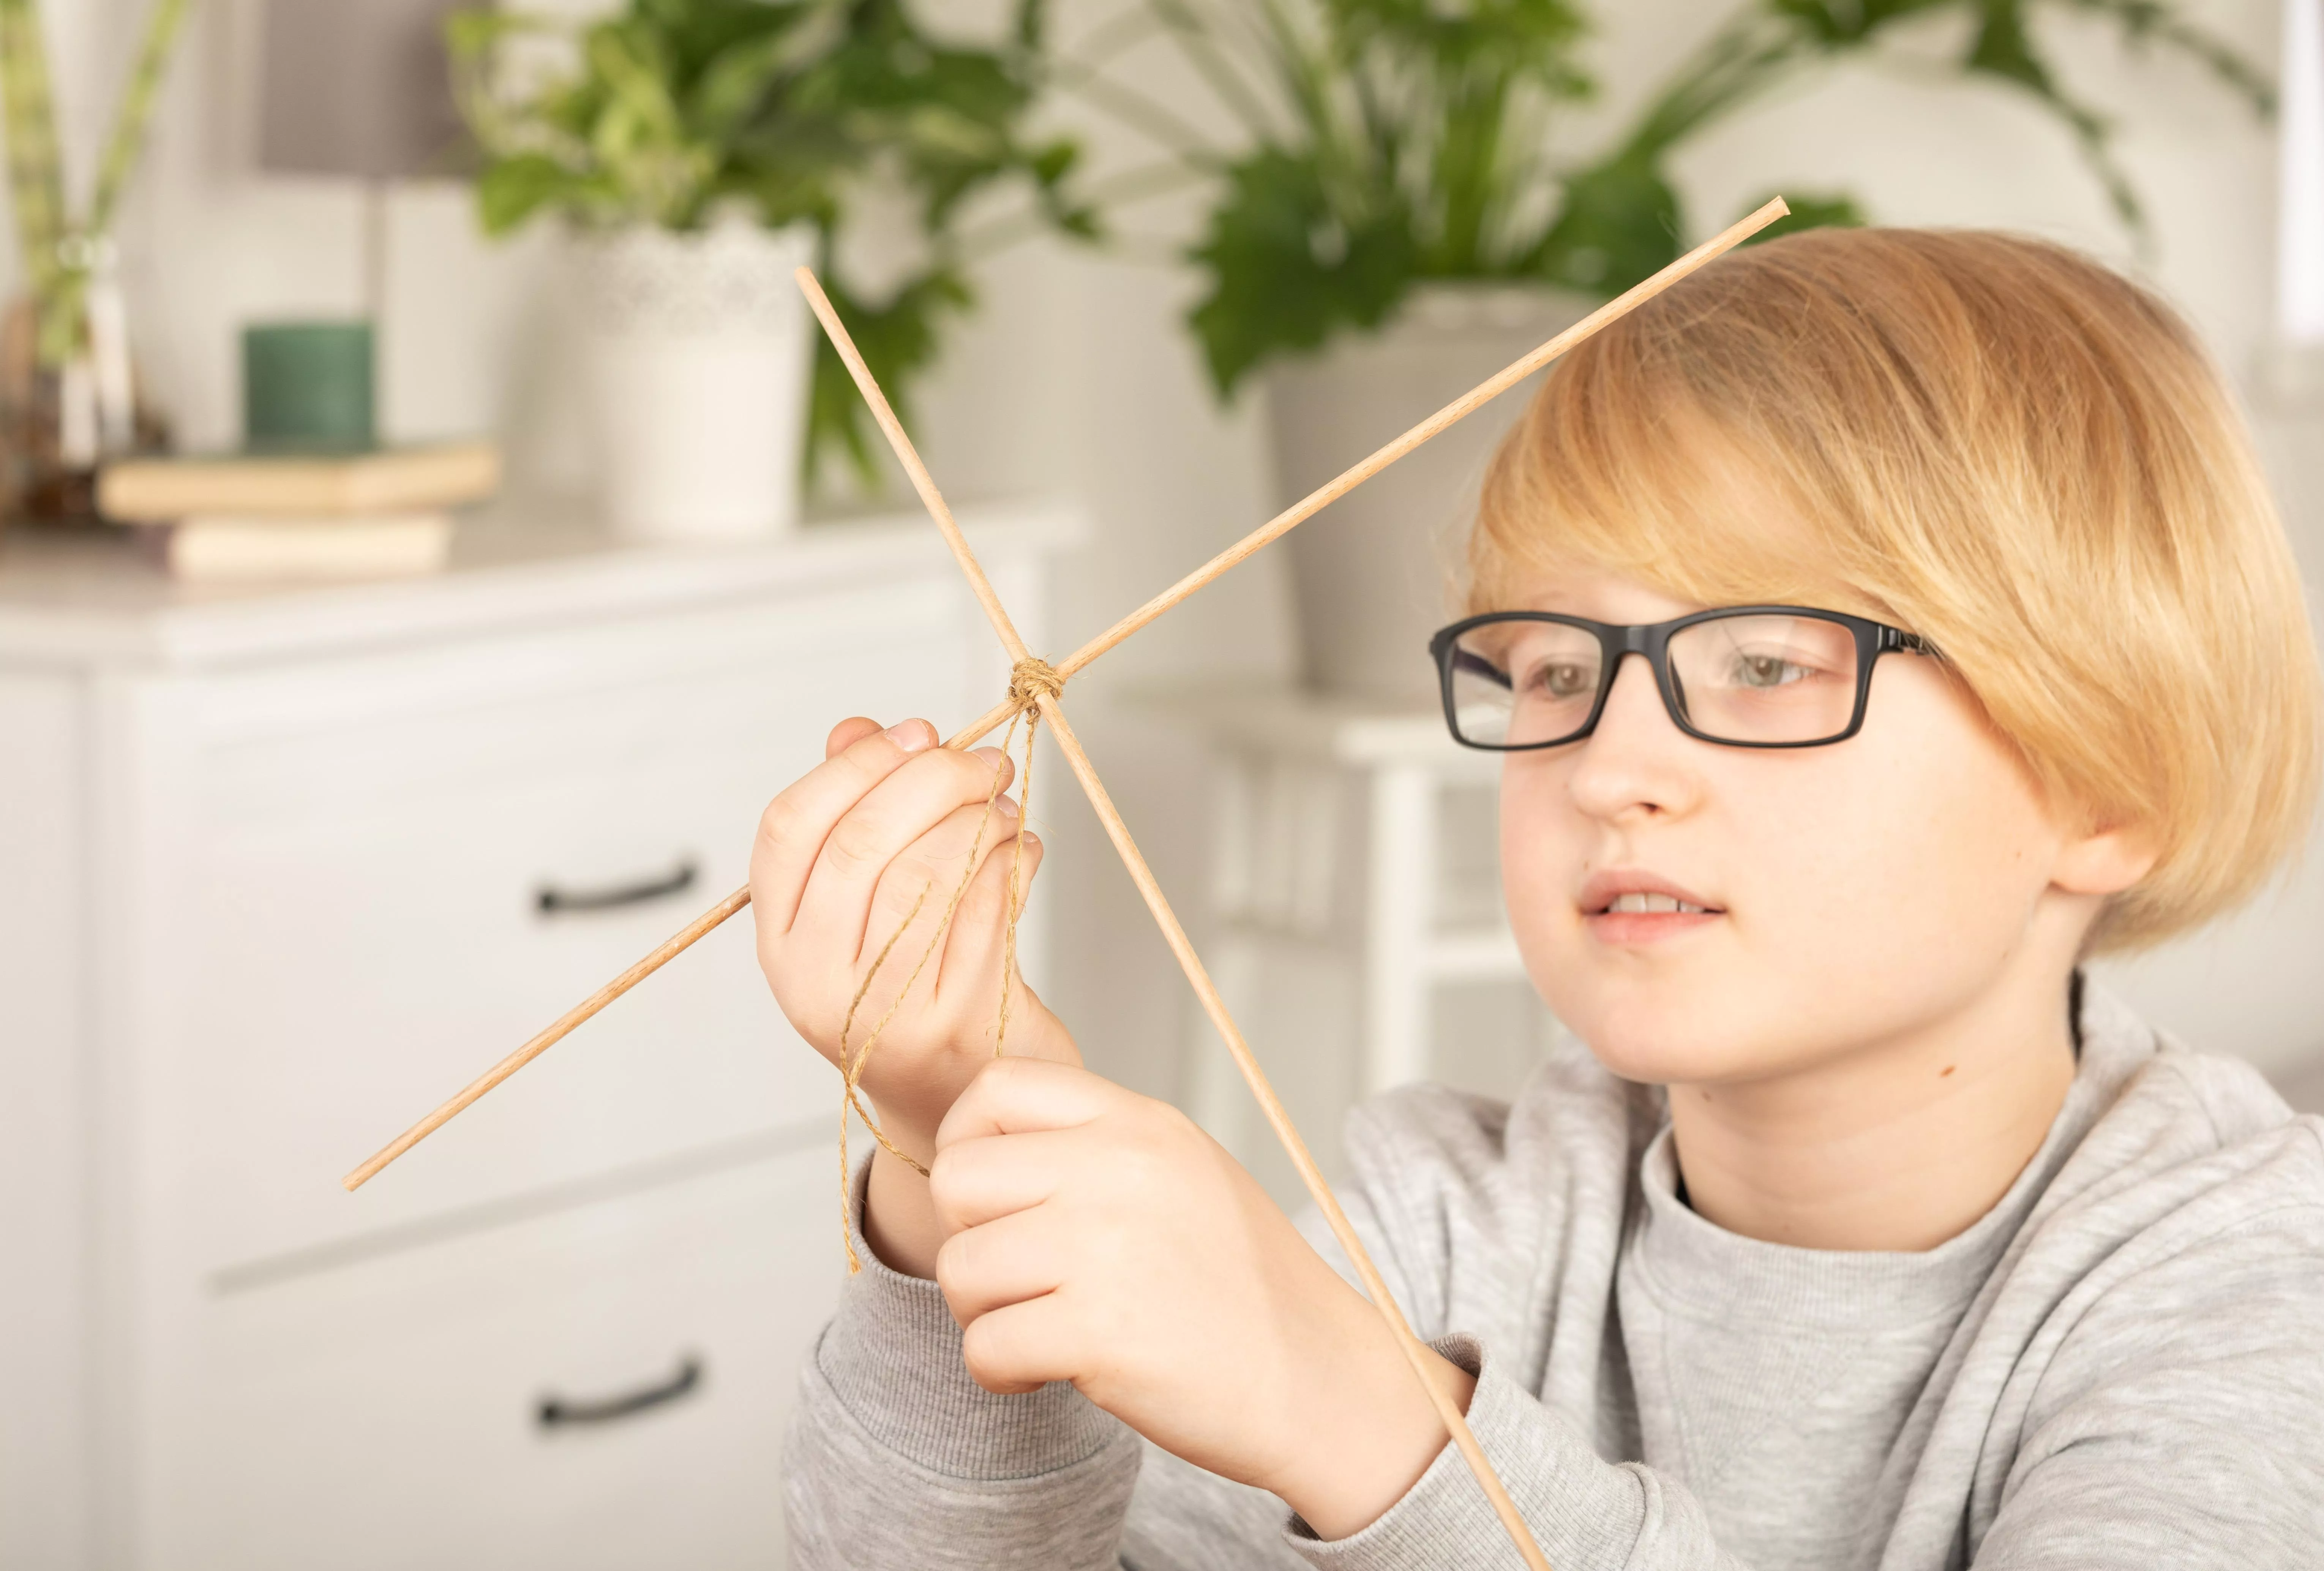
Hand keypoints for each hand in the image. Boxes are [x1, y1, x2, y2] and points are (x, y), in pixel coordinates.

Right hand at [752, 716, 1078, 1272]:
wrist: (956, 1097)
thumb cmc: (912, 980)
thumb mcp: (864, 905)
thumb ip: (854, 813)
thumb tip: (860, 728)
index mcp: (779, 939)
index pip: (789, 828)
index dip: (855, 766)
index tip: (916, 733)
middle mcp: (815, 980)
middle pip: (860, 844)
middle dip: (932, 781)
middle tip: (983, 761)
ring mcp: (882, 1009)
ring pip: (928, 876)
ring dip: (979, 820)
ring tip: (1004, 806)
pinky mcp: (956, 1026)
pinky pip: (988, 916)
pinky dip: (1014, 865)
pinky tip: (1023, 850)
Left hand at [928, 1058, 1474, 1539]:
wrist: (1323, 1379)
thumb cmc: (1248, 1288)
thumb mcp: (1184, 1174)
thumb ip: (1098, 1148)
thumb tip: (992, 1147)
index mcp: (1139, 1123)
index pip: (995, 1089)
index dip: (965, 1143)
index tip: (990, 1200)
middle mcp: (1118, 1169)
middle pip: (956, 1179)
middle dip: (968, 1239)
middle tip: (1017, 1279)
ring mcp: (1105, 1249)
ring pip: (960, 1268)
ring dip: (983, 1314)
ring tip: (1041, 1328)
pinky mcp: (1097, 1333)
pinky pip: (984, 1347)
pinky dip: (1002, 1372)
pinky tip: (1050, 1373)